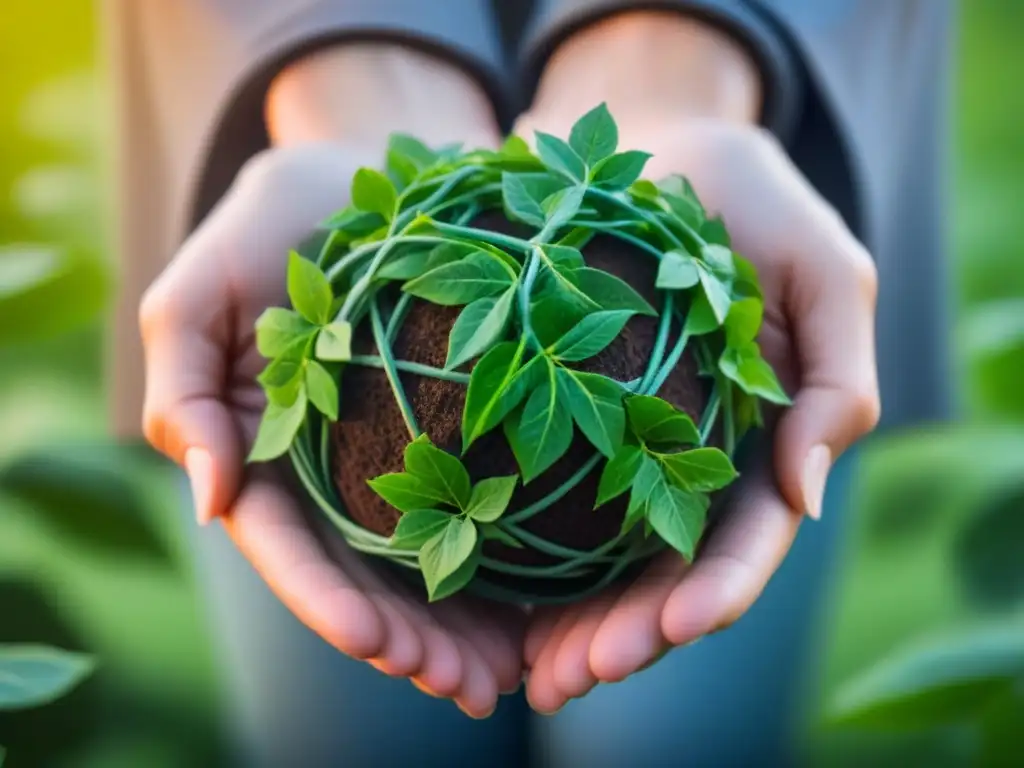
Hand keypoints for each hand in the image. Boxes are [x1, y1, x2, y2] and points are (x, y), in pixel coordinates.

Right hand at [140, 46, 521, 716]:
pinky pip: (489, 500)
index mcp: (267, 453)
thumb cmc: (276, 224)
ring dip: (465, 626)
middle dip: (410, 639)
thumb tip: (209, 499)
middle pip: (367, 575)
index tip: (375, 641)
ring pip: (431, 558)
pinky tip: (555, 604)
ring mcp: (403, 453)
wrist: (369, 167)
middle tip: (465, 688)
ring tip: (512, 676)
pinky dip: (515, 558)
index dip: (326, 598)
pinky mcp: (467, 425)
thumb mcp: (200, 291)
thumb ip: (185, 388)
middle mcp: (336, 471)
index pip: (289, 546)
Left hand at [513, 12, 879, 712]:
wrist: (648, 143)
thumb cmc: (745, 200)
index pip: (744, 539)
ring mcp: (614, 447)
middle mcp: (683, 460)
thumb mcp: (822, 272)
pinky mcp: (548, 419)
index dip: (717, 590)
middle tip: (575, 674)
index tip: (680, 626)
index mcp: (757, 442)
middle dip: (629, 631)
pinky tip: (472, 596)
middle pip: (660, 573)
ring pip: (592, 559)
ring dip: (565, 622)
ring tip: (525, 672)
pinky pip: (527, 497)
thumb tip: (806, 496)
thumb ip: (836, 381)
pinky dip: (508, 555)